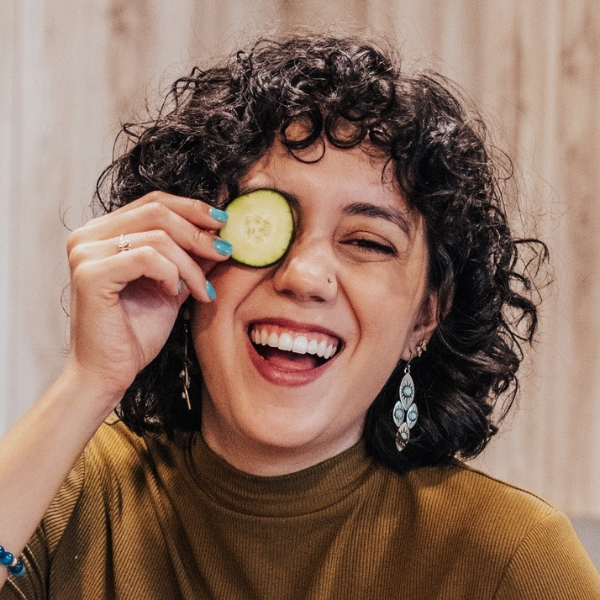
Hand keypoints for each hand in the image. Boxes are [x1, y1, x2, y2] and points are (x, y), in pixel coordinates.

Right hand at [64, 191, 229, 403]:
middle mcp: (88, 236)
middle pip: (157, 211)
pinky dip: (171, 274)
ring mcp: (85, 252)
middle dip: (199, 233)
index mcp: (102, 233)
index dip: (192, 208)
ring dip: (190, 264)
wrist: (110, 373)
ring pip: (158, 236)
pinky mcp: (90, 273)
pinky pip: (147, 257)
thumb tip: (222, 231)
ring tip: (201, 290)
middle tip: (225, 252)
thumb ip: (190, 256)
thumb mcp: (173, 285)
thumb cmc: (136, 333)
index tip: (223, 223)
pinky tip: (174, 294)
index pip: (153, 202)